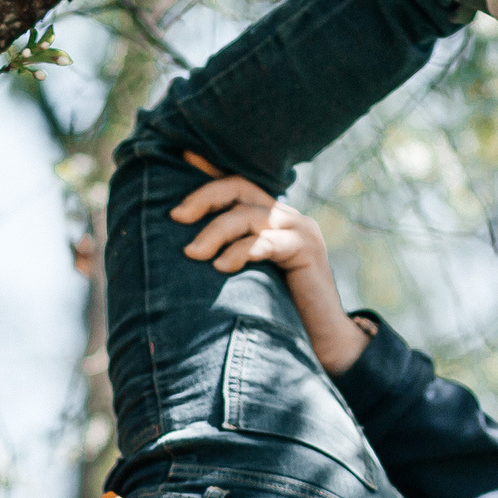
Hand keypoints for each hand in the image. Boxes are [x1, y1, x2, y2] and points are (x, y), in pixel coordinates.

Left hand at [171, 153, 369, 374]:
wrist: (322, 342)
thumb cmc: (276, 313)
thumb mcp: (244, 278)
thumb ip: (226, 256)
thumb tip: (183, 253)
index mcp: (270, 218)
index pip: (236, 184)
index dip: (210, 170)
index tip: (183, 155)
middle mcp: (286, 217)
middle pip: (240, 187)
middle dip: (204, 197)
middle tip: (175, 216)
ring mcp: (300, 230)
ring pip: (249, 214)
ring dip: (215, 231)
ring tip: (192, 253)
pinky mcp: (308, 250)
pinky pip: (267, 241)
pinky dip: (241, 251)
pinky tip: (221, 267)